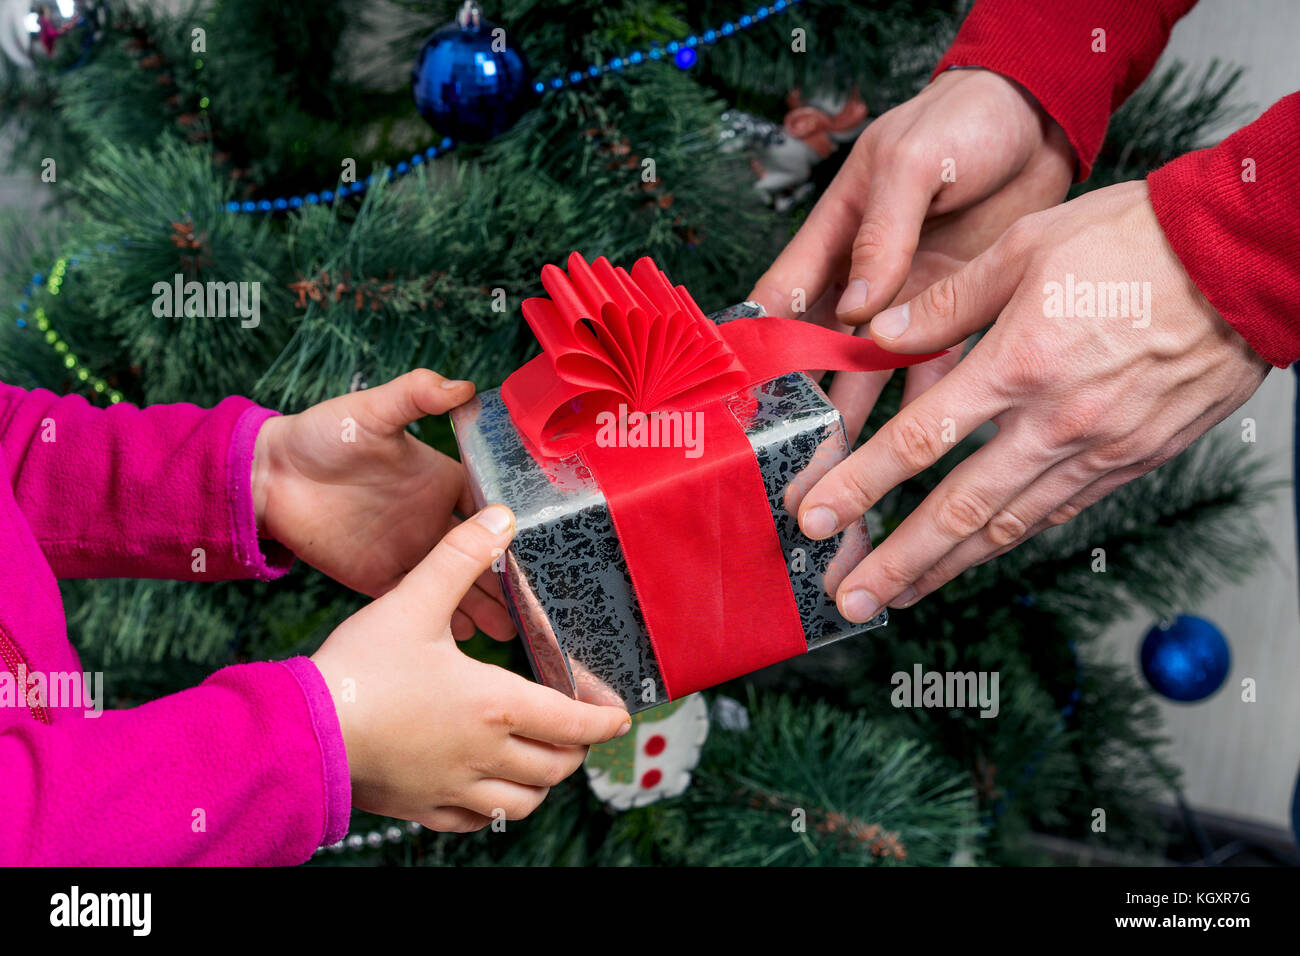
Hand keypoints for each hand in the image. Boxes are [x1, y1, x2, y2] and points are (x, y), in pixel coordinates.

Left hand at [252, 368, 513, 639]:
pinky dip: (445, 620)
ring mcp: (410, 552)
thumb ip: (416, 395)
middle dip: (510, 579)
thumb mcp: (372, 410)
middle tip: (538, 604)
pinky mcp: (381, 578)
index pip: (490, 508)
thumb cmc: (322, 435)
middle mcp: (434, 520)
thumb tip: (464, 386)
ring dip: (485, 606)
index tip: (543, 549)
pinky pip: (419, 604)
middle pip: (483, 554)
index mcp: (442, 482)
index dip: (515, 529)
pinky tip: (468, 639)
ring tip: (513, 632)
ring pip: (457, 584)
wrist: (268, 476)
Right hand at [311, 504, 631, 830]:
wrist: (301, 732)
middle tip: (578, 730)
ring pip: (523, 801)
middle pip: (556, 767)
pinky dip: (495, 808)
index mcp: (493, 705)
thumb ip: (459, 556)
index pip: (571, 723)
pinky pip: (476, 821)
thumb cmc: (359, 669)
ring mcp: (453, 787)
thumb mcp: (413, 601)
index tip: (621, 718)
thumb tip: (502, 517)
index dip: (604, 722)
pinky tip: (487, 788)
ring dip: (541, 782)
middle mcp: (483, 753)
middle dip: (576, 749)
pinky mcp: (422, 807)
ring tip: (540, 759)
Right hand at [748, 68, 1075, 437]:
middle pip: (820, 359)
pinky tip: (913, 465)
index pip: (781, 302)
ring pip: (872, 381)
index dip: (758, 351)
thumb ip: (882, 233)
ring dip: (857, 433)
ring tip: (840, 485)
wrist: (1037, 120)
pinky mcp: (957, 318)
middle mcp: (862, 282)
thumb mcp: (913, 163)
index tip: (740, 405)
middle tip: (789, 473)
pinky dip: (928, 418)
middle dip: (803, 415)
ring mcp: (909, 305)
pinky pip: (937, 374)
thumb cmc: (960, 122)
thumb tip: (856, 307)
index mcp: (833, 238)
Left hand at [796, 181, 1269, 619]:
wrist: (1247, 263)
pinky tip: (977, 556)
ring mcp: (1099, 449)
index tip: (815, 517)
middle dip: (894, 559)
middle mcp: (1055, 421)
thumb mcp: (1029, 245)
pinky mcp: (1134, 461)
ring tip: (898, 597)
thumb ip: (947, 301)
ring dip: (946, 568)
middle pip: (958, 509)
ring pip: (1008, 526)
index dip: (860, 485)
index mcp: (1019, 364)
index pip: (918, 441)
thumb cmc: (1138, 242)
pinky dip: (1011, 539)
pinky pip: (1059, 512)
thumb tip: (879, 336)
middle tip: (847, 596)